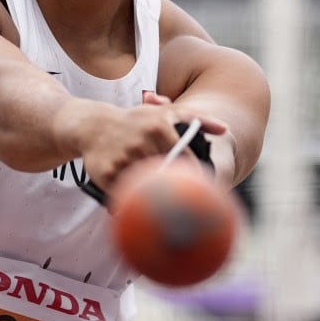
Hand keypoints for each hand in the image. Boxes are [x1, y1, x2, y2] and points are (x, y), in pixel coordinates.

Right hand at [66, 94, 226, 192]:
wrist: (94, 125)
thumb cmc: (137, 121)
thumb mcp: (166, 112)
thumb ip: (198, 120)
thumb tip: (226, 129)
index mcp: (158, 128)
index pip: (185, 160)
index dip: (193, 176)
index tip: (200, 189)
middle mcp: (140, 142)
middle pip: (166, 175)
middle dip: (174, 189)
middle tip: (187, 204)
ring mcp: (122, 158)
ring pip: (146, 186)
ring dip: (153, 196)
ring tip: (163, 207)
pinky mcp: (105, 173)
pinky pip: (124, 194)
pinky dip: (131, 200)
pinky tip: (138, 206)